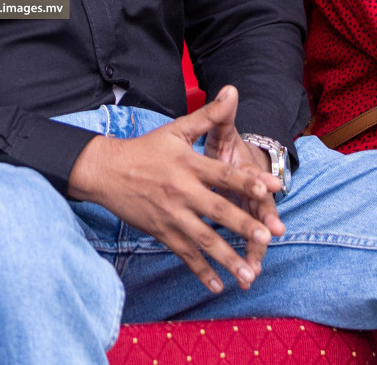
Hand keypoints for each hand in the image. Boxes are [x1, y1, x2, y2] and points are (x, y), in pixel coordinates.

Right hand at [67, 88, 283, 293]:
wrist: (105, 171)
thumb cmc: (145, 149)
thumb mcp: (175, 130)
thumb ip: (208, 116)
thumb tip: (232, 91)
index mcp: (188, 164)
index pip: (223, 173)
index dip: (247, 180)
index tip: (272, 189)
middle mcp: (182, 191)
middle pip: (217, 210)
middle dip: (244, 226)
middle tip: (268, 238)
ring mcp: (171, 215)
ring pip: (203, 240)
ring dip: (227, 258)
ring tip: (249, 273)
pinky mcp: (162, 232)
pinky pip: (185, 255)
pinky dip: (201, 272)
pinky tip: (219, 285)